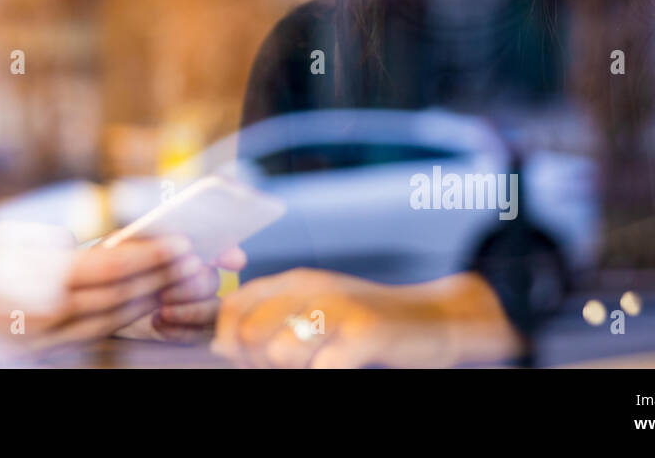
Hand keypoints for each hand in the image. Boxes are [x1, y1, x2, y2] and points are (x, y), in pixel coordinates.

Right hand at [0, 225, 198, 359]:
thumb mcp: (10, 234)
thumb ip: (56, 239)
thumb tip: (85, 246)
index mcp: (44, 282)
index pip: (112, 268)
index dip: (151, 257)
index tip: (180, 244)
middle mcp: (52, 316)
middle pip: (120, 297)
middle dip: (161, 279)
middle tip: (193, 262)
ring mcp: (49, 339)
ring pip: (111, 321)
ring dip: (147, 301)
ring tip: (175, 282)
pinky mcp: (43, 351)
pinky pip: (92, 335)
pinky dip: (120, 320)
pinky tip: (138, 306)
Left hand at [117, 246, 246, 343]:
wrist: (108, 291)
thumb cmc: (120, 261)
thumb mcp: (130, 243)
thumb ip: (154, 236)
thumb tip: (182, 238)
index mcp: (188, 250)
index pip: (218, 248)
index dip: (229, 253)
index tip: (234, 261)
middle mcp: (198, 276)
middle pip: (213, 281)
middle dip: (193, 286)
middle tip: (165, 291)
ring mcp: (197, 304)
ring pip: (212, 309)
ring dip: (190, 310)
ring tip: (162, 309)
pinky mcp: (190, 329)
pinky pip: (198, 334)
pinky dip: (179, 330)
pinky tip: (158, 322)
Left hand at [211, 268, 522, 367]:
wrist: (434, 319)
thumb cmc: (366, 324)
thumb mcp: (314, 311)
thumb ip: (270, 320)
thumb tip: (220, 345)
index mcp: (293, 282)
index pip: (233, 307)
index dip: (227, 340)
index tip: (241, 358)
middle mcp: (311, 287)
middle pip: (249, 334)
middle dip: (256, 362)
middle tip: (290, 366)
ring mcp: (339, 308)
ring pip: (279, 352)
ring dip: (294, 369)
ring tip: (318, 364)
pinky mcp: (366, 332)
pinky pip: (323, 366)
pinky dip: (327, 372)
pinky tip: (341, 365)